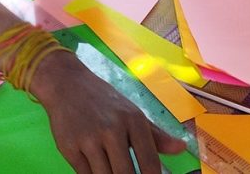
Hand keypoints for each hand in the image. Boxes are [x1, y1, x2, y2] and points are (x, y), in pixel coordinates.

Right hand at [33, 51, 185, 172]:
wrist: (66, 84)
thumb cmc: (104, 101)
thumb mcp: (132, 112)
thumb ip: (156, 135)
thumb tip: (182, 148)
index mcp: (133, 120)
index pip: (150, 162)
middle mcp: (112, 130)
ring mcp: (89, 140)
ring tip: (113, 170)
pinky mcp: (69, 148)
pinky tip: (98, 170)